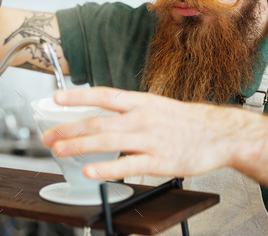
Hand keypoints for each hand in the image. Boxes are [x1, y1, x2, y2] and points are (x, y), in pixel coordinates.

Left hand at [42, 87, 251, 180]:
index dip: (78, 96)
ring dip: (79, 146)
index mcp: (141, 102)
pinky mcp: (160, 161)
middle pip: (99, 121)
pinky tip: (89, 171)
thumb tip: (100, 116)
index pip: (103, 95)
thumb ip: (128, 111)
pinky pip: (128, 165)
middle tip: (48, 137)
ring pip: (108, 141)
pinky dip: (106, 168)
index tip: (56, 98)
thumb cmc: (185, 121)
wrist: (219, 134)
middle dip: (69, 128)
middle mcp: (142, 118)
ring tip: (60, 151)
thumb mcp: (155, 106)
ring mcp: (150, 139)